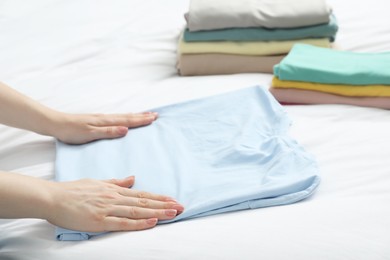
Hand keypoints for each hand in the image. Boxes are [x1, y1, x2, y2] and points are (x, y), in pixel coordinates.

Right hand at [46, 176, 183, 231]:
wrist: (52, 197)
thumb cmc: (73, 190)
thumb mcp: (98, 182)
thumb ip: (116, 182)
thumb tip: (132, 178)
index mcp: (114, 190)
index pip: (142, 194)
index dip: (159, 198)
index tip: (173, 200)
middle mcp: (114, 198)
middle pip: (144, 202)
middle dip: (164, 205)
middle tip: (181, 207)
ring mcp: (108, 209)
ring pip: (138, 211)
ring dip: (157, 212)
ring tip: (173, 213)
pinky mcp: (100, 221)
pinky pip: (123, 222)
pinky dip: (138, 222)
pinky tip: (151, 222)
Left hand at [52, 112, 157, 143]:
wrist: (56, 124)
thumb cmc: (71, 131)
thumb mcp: (90, 134)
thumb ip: (108, 132)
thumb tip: (126, 129)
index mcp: (106, 121)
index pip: (128, 120)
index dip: (141, 120)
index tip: (154, 118)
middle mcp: (106, 118)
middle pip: (128, 117)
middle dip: (142, 116)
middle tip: (155, 115)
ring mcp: (101, 119)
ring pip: (123, 116)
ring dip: (135, 116)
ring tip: (145, 115)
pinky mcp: (97, 121)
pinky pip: (116, 118)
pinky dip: (125, 118)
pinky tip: (124, 119)